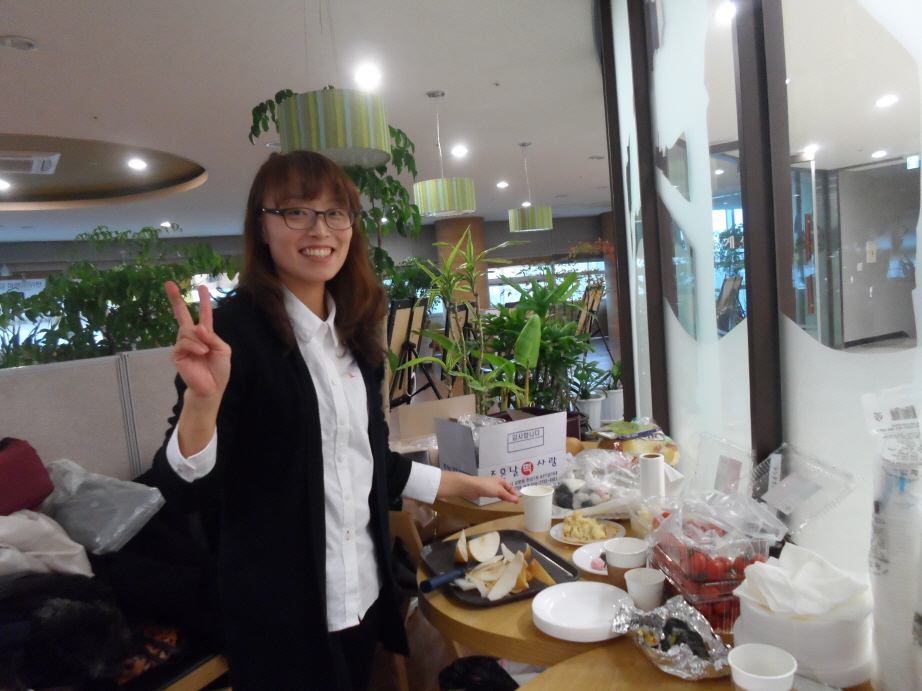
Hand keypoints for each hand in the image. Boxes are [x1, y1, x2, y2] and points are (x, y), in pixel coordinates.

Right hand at [166, 281, 230, 400]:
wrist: (211, 387)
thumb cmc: (218, 370)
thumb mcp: (223, 350)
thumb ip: (213, 336)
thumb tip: (198, 326)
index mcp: (205, 334)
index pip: (203, 314)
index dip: (203, 301)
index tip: (202, 287)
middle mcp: (192, 337)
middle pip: (182, 314)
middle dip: (176, 299)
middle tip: (169, 284)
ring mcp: (183, 344)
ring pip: (187, 331)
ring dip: (198, 340)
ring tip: (205, 353)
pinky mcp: (176, 354)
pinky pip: (183, 342)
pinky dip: (194, 346)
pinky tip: (200, 353)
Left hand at [436, 471, 519, 503]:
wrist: (472, 487)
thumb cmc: (487, 487)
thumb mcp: (499, 491)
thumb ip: (508, 496)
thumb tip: (516, 500)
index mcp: (501, 480)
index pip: (510, 487)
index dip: (514, 494)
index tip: (517, 502)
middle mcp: (496, 482)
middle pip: (505, 489)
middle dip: (510, 495)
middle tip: (513, 503)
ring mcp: (490, 486)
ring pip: (500, 492)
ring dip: (504, 496)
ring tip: (507, 502)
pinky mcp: (485, 491)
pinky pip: (494, 494)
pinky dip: (498, 497)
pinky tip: (498, 500)